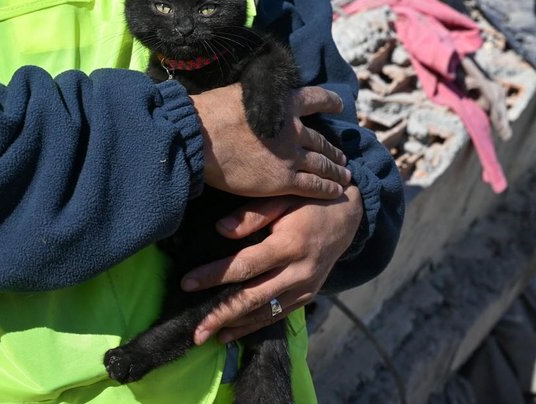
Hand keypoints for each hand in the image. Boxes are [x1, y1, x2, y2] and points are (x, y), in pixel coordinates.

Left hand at [181, 186, 363, 344]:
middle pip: (253, 298)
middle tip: (194, 330)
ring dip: (234, 327)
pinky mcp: (307, 297)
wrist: (347, 217)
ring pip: (264, 313)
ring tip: (205, 337)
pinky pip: (277, 316)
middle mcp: (298, 272)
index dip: (214, 275)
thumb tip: (220, 230)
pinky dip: (252, 327)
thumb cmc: (309, 204)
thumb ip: (252, 214)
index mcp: (290, 245)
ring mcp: (305, 288)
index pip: (245, 265)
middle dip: (220, 315)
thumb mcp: (283, 198)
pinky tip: (230, 334)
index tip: (187, 283)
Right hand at [191, 84, 350, 198]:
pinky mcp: (284, 180)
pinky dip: (328, 189)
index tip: (339, 106)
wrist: (201, 138)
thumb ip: (259, 102)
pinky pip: (314, 185)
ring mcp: (291, 155)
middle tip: (342, 157)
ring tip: (344, 176)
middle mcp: (293, 129)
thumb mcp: (242, 95)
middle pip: (321, 140)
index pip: (315, 98)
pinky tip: (336, 192)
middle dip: (333, 150)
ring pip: (323, 164)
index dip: (330, 102)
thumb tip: (257, 102)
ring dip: (335, 170)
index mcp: (284, 103)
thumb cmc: (211, 114)